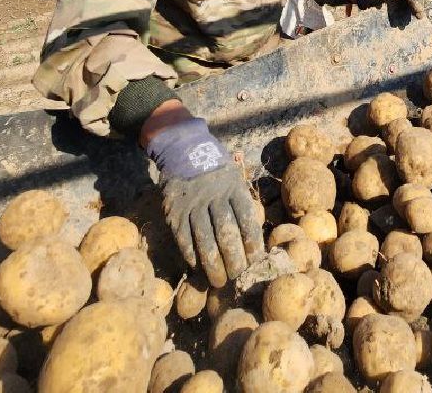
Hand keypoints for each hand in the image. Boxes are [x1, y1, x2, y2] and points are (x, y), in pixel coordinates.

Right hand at [143, 113, 261, 286]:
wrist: (183, 149)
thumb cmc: (216, 169)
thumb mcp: (235, 176)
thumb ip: (243, 203)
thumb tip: (255, 237)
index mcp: (234, 188)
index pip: (247, 221)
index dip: (253, 245)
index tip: (256, 262)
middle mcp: (214, 197)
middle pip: (227, 234)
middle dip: (234, 260)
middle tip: (239, 277)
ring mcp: (193, 205)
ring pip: (205, 241)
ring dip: (213, 265)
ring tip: (220, 281)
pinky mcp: (174, 211)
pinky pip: (183, 238)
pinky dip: (191, 255)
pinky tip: (198, 268)